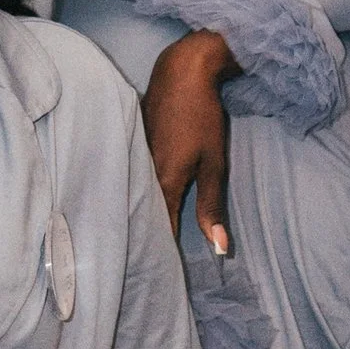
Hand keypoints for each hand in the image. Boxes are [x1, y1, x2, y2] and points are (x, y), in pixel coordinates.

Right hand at [142, 31, 234, 254]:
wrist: (182, 70)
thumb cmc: (203, 116)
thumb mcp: (214, 164)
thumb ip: (212, 208)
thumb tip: (220, 249)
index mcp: (162, 182)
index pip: (159, 229)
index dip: (162, 253)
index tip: (161, 278)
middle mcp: (140, 173)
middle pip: (140, 216)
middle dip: (144, 240)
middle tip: (145, 268)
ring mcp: (131, 157)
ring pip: (132, 197)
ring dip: (137, 216)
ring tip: (137, 243)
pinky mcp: (129, 144)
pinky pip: (129, 178)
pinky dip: (133, 194)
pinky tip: (134, 205)